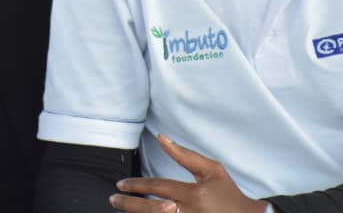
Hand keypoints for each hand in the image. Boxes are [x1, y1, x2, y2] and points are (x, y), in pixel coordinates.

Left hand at [110, 134, 266, 212]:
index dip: (137, 185)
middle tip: (114, 198)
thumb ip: (185, 155)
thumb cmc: (228, 195)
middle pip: (150, 209)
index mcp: (194, 194)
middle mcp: (189, 212)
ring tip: (120, 208)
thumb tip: (162, 138)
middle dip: (128, 204)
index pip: (158, 188)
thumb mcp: (212, 171)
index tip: (122, 183)